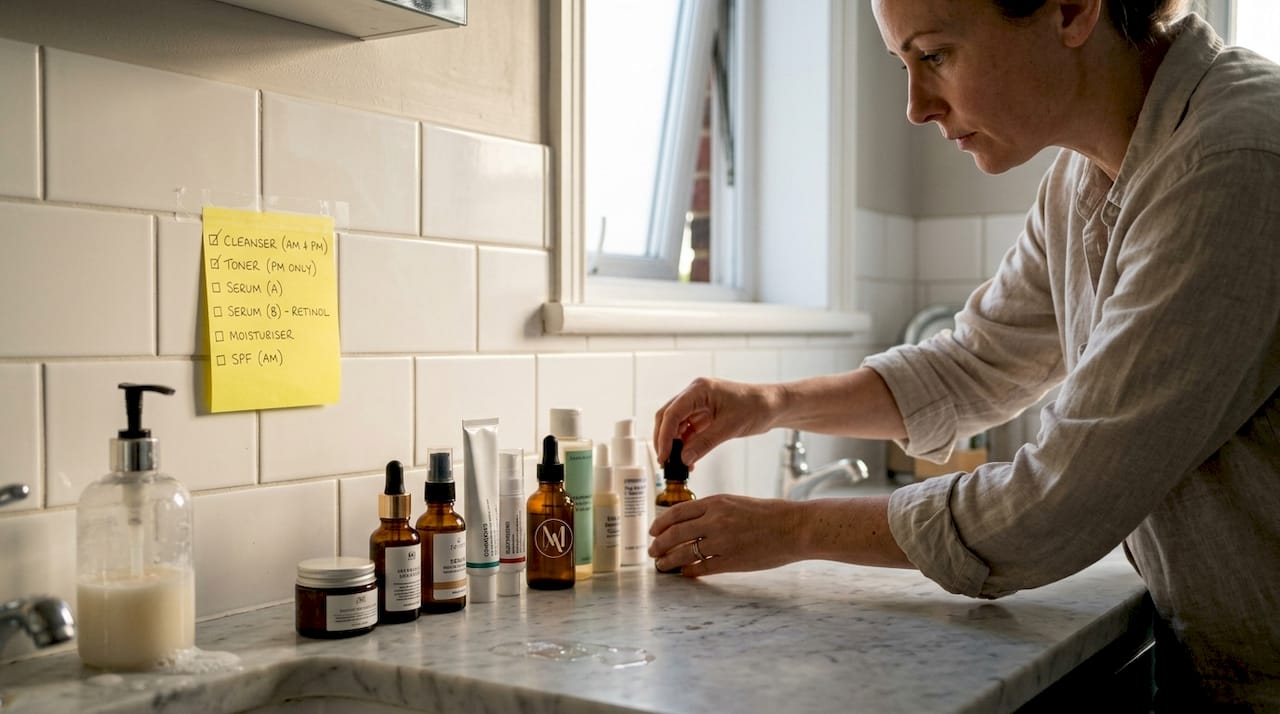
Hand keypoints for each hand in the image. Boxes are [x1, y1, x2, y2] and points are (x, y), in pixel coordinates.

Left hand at [648, 494, 802, 576]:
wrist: (794, 527)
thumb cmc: (770, 514)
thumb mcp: (736, 503)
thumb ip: (714, 510)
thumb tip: (691, 522)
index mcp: (716, 503)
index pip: (677, 512)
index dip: (660, 524)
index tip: (653, 531)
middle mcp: (714, 521)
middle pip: (674, 534)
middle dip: (659, 545)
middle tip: (652, 552)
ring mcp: (722, 542)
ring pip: (683, 553)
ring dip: (668, 561)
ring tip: (661, 566)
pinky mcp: (731, 562)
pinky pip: (702, 568)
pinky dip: (689, 571)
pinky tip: (685, 574)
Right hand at [652, 377, 778, 464]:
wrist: (773, 405)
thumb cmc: (756, 407)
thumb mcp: (729, 427)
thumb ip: (704, 443)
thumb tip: (684, 459)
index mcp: (699, 390)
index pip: (672, 413)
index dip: (664, 436)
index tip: (664, 456)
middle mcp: (695, 394)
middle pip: (668, 417)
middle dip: (664, 440)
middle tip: (666, 462)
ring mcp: (698, 404)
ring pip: (676, 425)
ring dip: (674, 444)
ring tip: (677, 465)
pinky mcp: (704, 415)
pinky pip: (688, 430)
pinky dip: (686, 445)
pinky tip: (688, 460)